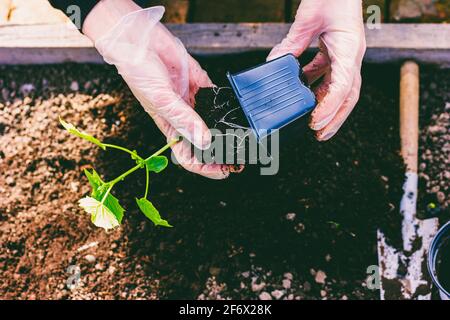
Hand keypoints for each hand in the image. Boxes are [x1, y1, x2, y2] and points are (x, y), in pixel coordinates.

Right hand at [83, 1, 230, 178]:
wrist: (139, 40)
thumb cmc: (139, 72)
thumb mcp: (161, 100)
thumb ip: (185, 119)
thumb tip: (205, 141)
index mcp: (170, 127)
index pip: (189, 156)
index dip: (206, 167)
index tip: (224, 171)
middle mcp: (184, 117)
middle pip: (206, 142)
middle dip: (222, 153)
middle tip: (240, 159)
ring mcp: (193, 101)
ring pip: (215, 122)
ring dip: (229, 131)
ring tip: (245, 139)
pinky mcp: (200, 83)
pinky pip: (218, 97)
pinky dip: (229, 103)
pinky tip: (240, 110)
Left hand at [268, 0, 365, 140]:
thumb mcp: (307, 19)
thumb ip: (292, 44)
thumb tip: (274, 65)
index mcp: (350, 49)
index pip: (343, 86)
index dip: (330, 107)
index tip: (315, 122)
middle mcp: (352, 55)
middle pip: (348, 95)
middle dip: (335, 118)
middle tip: (320, 135)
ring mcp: (346, 54)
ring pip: (340, 88)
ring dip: (327, 106)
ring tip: (313, 123)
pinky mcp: (337, 51)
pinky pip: (328, 75)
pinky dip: (318, 87)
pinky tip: (304, 93)